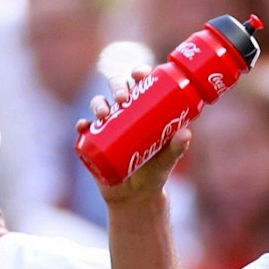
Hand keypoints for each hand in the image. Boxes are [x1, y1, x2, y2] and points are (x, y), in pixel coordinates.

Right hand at [77, 68, 191, 205]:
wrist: (136, 196)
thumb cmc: (154, 172)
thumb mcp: (167, 161)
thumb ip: (176, 148)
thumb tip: (186, 133)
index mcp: (144, 108)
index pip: (140, 83)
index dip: (138, 72)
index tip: (140, 74)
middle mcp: (124, 112)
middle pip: (117, 88)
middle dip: (117, 86)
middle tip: (121, 97)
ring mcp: (107, 125)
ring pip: (99, 104)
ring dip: (98, 104)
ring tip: (103, 114)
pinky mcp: (94, 140)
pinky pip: (84, 129)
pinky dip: (82, 125)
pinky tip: (83, 126)